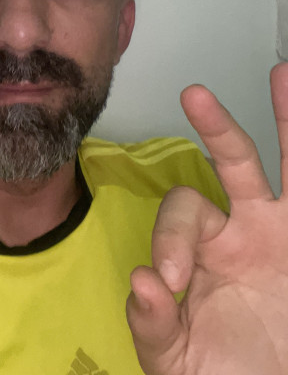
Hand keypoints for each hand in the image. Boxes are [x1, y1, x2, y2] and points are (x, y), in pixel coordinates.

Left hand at [126, 63, 287, 374]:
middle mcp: (244, 229)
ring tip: (283, 73)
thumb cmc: (217, 373)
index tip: (171, 281)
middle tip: (194, 95)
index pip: (182, 214)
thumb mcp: (173, 357)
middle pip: (232, 163)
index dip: (172, 239)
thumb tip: (143, 281)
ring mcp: (283, 236)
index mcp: (203, 247)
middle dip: (217, 126)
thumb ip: (151, 323)